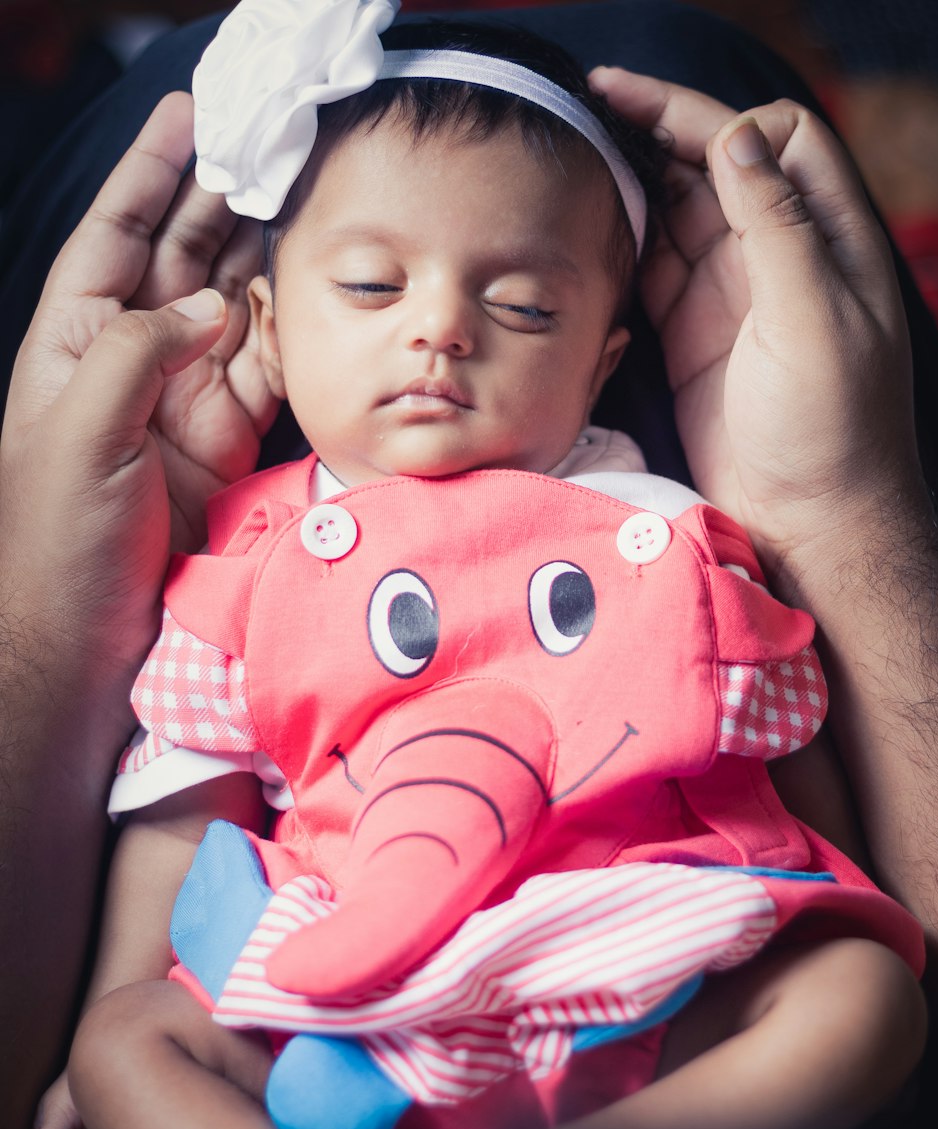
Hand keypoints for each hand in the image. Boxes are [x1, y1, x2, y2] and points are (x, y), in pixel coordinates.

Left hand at [0, 91, 277, 669]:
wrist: (89, 638)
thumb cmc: (57, 541)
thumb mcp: (79, 431)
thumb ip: (141, 351)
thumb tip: (211, 301)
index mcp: (78, 343)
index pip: (116, 235)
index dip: (151, 173)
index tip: (191, 116)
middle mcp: (134, 361)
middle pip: (182, 258)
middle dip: (223, 201)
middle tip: (274, 149)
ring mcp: (185, 401)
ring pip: (233, 310)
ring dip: (267, 260)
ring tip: (310, 207)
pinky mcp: (229, 442)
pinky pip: (267, 374)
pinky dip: (292, 337)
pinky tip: (317, 298)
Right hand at [590, 70, 923, 571]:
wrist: (807, 524)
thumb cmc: (831, 431)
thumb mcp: (812, 319)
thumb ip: (777, 224)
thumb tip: (737, 138)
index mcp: (826, 237)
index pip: (780, 137)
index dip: (721, 120)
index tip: (658, 124)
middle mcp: (779, 256)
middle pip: (719, 164)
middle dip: (661, 131)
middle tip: (589, 110)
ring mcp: (732, 296)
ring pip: (679, 213)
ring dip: (635, 185)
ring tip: (575, 163)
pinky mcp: (692, 337)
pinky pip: (652, 271)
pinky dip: (622, 247)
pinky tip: (585, 232)